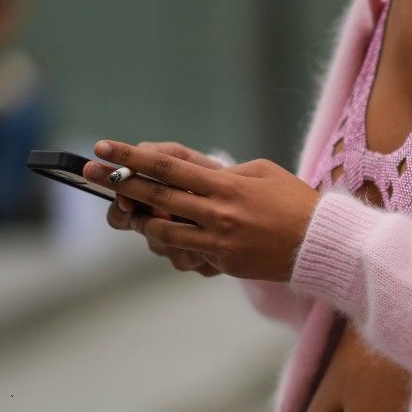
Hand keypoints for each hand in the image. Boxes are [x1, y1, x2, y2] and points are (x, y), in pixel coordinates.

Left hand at [84, 139, 320, 281]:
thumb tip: (194, 173)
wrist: (321, 244)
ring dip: (142, 221)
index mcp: (225, 184)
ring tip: (131, 213)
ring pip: (162, 232)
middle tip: (90, 173)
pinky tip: (168, 237)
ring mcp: (218, 241)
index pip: (168, 167)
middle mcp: (217, 212)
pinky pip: (186, 254)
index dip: (132, 157)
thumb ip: (224, 172)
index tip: (105, 149)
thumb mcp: (261, 172)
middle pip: (155, 196)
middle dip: (119, 183)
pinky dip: (174, 244)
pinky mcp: (224, 263)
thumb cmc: (295, 202)